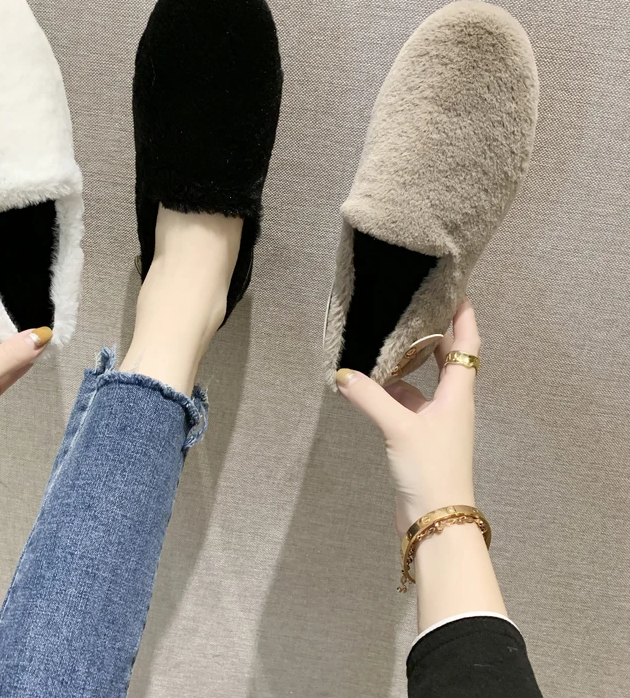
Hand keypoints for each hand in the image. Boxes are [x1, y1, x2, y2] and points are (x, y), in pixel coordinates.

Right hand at [336, 299, 480, 536]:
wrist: (437, 519)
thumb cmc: (431, 468)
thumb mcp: (399, 427)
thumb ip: (370, 398)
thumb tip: (342, 374)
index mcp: (458, 394)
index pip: (468, 345)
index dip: (464, 317)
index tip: (457, 291)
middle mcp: (451, 403)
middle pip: (448, 359)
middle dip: (434, 334)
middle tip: (414, 308)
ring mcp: (436, 421)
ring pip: (424, 382)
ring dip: (409, 363)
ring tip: (385, 343)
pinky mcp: (420, 437)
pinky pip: (408, 403)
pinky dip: (392, 391)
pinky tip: (372, 386)